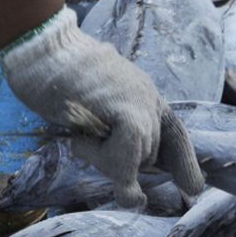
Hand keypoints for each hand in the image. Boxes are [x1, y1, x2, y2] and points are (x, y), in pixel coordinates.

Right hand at [1, 7, 204, 208]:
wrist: (40, 48)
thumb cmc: (52, 77)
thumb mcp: (88, 111)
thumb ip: (109, 135)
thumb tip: (128, 188)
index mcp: (142, 94)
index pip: (173, 134)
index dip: (183, 164)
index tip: (195, 187)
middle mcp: (149, 97)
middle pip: (148, 156)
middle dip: (119, 164)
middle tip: (81, 136)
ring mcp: (142, 103)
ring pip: (137, 161)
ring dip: (104, 159)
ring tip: (77, 127)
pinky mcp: (130, 113)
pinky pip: (128, 159)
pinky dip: (111, 164)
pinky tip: (81, 141)